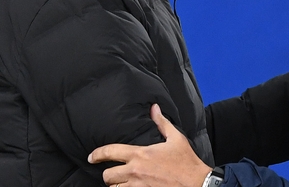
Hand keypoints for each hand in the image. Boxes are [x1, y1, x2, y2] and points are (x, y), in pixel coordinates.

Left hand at [88, 104, 210, 186]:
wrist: (196, 183)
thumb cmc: (186, 161)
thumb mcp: (175, 138)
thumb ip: (161, 123)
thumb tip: (154, 108)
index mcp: (140, 155)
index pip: (110, 152)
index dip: (97, 154)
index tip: (91, 157)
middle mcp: (135, 172)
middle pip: (107, 176)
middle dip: (108, 174)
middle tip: (113, 173)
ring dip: (117, 186)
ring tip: (122, 183)